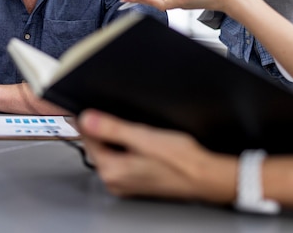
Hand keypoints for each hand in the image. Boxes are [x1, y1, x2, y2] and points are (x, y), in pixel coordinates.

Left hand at [77, 109, 235, 203]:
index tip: (94, 108)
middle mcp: (114, 181)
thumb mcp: (143, 136)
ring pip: (109, 152)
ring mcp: (124, 184)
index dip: (90, 120)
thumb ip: (112, 128)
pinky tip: (142, 143)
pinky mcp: (135, 182)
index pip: (88, 139)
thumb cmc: (181, 160)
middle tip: (126, 122)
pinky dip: (126, 148)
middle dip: (105, 130)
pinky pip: (121, 159)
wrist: (206, 176)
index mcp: (112, 171)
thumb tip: (87, 119)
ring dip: (117, 139)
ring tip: (139, 134)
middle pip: (97, 146)